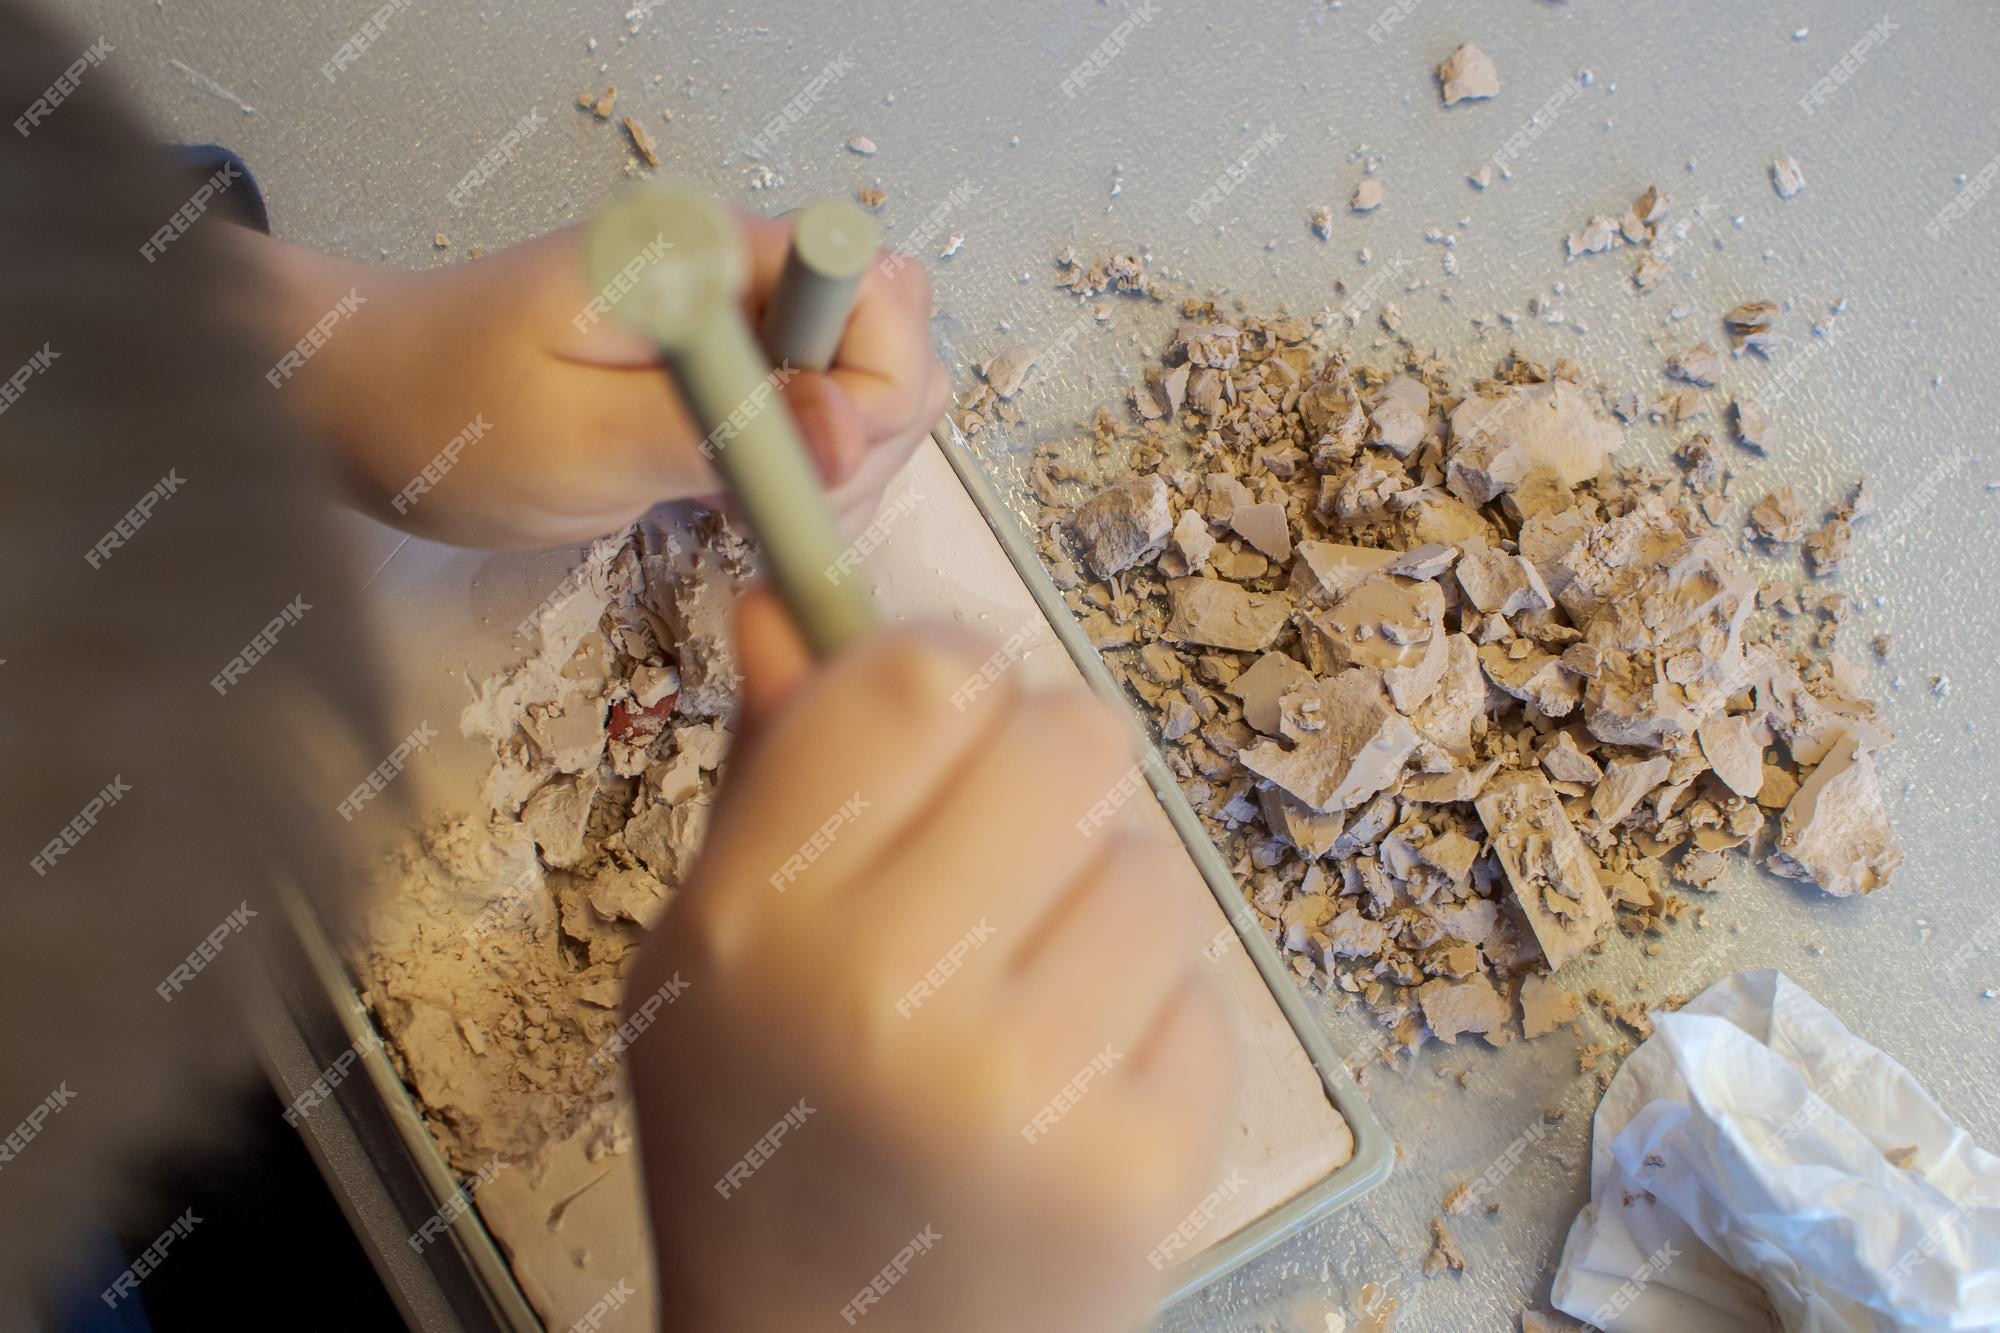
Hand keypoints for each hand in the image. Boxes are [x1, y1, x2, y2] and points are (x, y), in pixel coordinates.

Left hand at [231, 212, 947, 548]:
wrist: (362, 405)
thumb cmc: (443, 412)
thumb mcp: (575, 439)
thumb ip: (716, 432)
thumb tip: (849, 433)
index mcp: (709, 257)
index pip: (879, 295)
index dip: (869, 394)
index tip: (799, 471)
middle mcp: (742, 278)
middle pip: (893, 347)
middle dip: (861, 445)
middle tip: (760, 505)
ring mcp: (741, 328)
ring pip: (866, 396)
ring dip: (831, 473)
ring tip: (730, 507)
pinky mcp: (729, 375)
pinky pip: (817, 425)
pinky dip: (796, 480)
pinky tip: (723, 502)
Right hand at [621, 589, 1232, 1332]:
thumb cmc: (765, 1154)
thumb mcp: (712, 956)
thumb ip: (768, 771)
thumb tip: (786, 603)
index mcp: (758, 923)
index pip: (919, 679)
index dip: (945, 676)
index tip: (939, 720)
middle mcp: (888, 993)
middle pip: (1066, 737)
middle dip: (1039, 777)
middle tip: (996, 860)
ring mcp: (1026, 1085)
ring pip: (1150, 860)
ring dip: (1098, 903)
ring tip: (1023, 997)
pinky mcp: (1139, 1162)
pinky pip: (1198, 987)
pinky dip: (1144, 1020)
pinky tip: (1067, 1085)